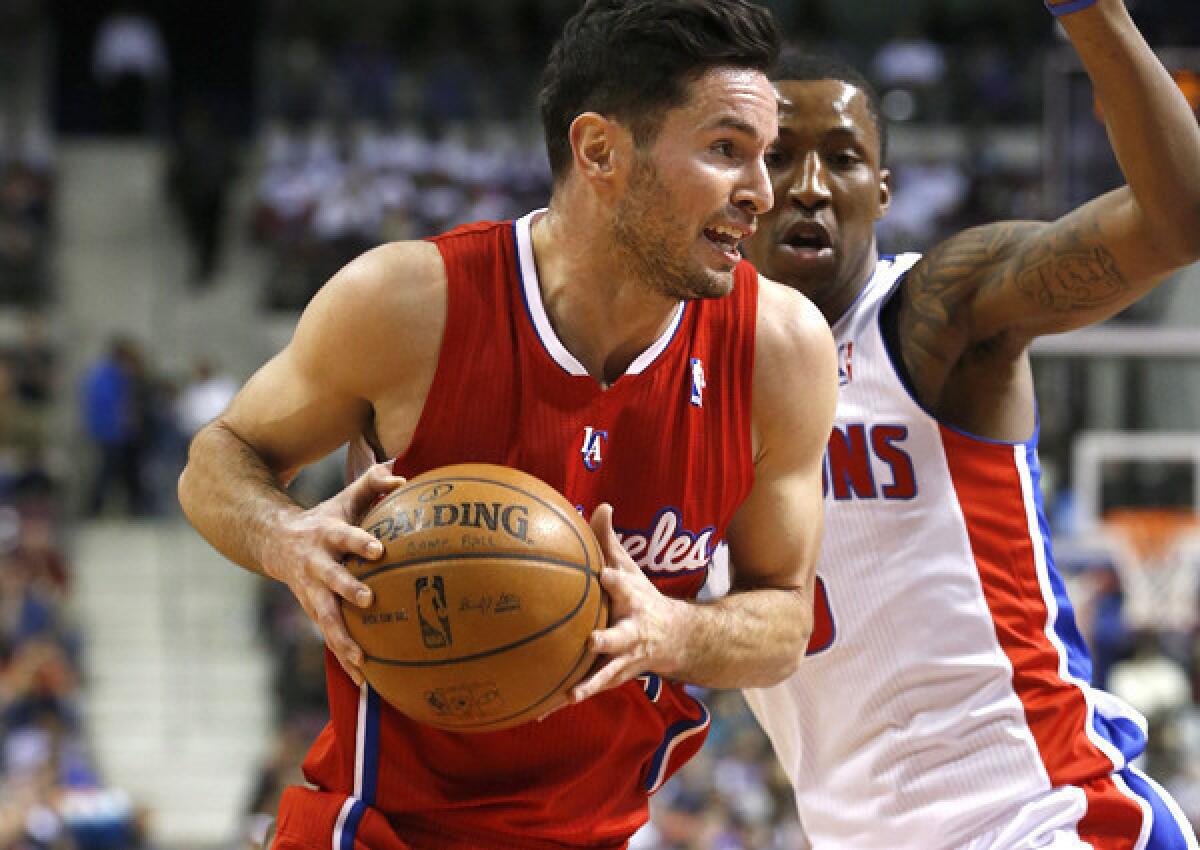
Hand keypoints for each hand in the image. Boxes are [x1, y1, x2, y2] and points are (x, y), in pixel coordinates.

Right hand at [261, 460, 405, 685]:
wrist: (275, 542)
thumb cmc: (325, 519)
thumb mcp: (344, 499)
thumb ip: (372, 484)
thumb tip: (402, 477)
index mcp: (327, 536)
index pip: (344, 537)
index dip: (359, 542)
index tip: (378, 549)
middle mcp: (316, 566)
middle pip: (331, 579)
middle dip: (348, 590)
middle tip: (369, 600)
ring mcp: (312, 593)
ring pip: (326, 619)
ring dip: (343, 639)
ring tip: (363, 660)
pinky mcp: (313, 613)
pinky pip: (331, 639)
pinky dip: (346, 660)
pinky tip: (365, 683)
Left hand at [563, 503, 686, 704]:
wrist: (676, 639)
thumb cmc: (641, 597)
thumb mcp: (630, 567)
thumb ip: (610, 539)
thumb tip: (600, 505)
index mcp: (632, 599)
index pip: (623, 586)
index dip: (615, 581)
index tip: (604, 575)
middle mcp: (631, 632)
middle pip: (619, 636)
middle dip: (607, 639)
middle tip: (592, 640)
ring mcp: (624, 659)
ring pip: (606, 673)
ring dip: (589, 685)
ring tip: (570, 696)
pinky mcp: (613, 677)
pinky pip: (588, 690)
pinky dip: (564, 701)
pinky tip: (538, 712)